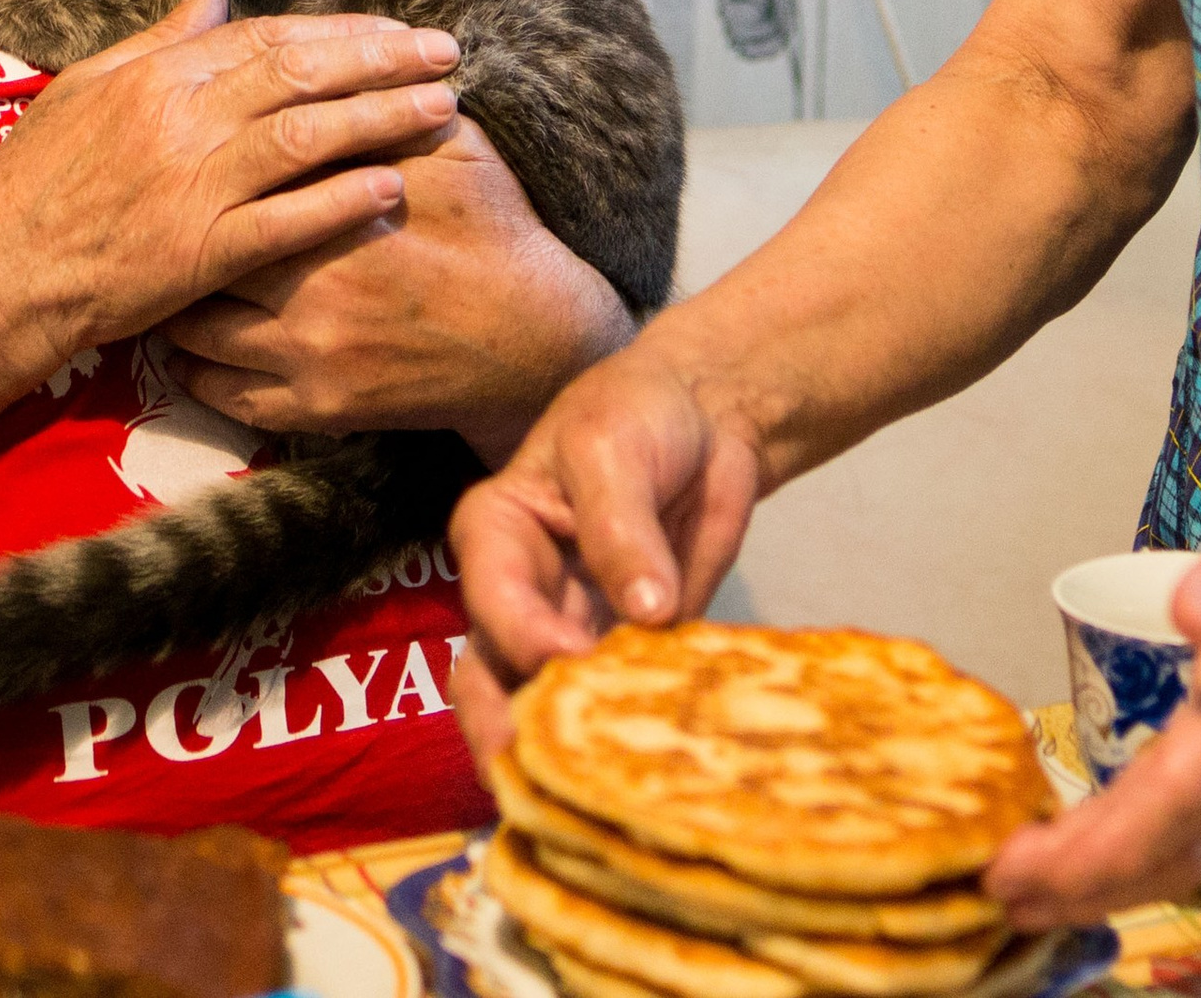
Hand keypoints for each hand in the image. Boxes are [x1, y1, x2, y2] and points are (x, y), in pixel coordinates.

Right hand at [0, 0, 467, 383]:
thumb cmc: (37, 180)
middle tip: (447, 54)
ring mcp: (192, 187)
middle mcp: (182, 121)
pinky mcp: (198, 253)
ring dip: (381, 119)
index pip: (269, 37)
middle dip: (383, 61)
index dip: (342, 31)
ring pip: (306, 139)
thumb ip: (163, 39)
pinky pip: (284, 223)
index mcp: (160, 76)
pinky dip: (340, 203)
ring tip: (443, 109)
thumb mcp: (89, 88)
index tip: (396, 28)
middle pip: (303, 76)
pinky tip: (391, 189)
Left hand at [159, 116, 633, 462]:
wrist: (536, 340)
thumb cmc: (498, 231)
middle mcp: (310, 287)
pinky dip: (196, 368)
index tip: (189, 150)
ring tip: (171, 276)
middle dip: (180, 232)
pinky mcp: (315, 409)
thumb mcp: (458, 151)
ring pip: (196, 331)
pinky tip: (194, 343)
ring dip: (178, 302)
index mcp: (339, 212)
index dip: (208, 164)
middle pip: (204, 255)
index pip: (242, 180)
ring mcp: (307, 356)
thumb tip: (345, 56)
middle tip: (161, 210)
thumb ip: (393, 109)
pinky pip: (223, 393)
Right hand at [447, 337, 765, 762]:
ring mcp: (575, 633)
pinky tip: (660, 763)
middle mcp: (522, 597)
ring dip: (569, 748)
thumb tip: (645, 614)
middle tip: (540, 777)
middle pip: (493, 678)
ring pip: (547, 708)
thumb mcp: (613, 448)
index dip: (525, 636)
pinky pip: (622, 701)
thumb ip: (621, 529)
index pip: (494, 599)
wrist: (707, 415)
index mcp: (496, 535)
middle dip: (506, 733)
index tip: (571, 657)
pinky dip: (634, 733)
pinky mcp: (631, 654)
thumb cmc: (636, 413)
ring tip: (598, 787)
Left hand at [983, 442, 1200, 924]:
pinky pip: (1194, 828)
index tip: (1026, 866)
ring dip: (1106, 881)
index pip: (1180, 796)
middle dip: (1087, 883)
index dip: (1103, 844)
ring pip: (1187, 850)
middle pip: (1178, 847)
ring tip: (1024, 893)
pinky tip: (1086, 852)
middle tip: (998, 896)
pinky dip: (1135, 854)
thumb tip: (1191, 620)